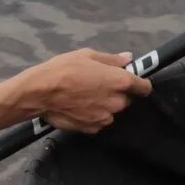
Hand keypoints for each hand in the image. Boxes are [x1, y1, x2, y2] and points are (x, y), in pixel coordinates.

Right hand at [29, 48, 152, 132]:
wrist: (40, 92)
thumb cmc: (64, 69)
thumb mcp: (88, 55)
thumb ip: (112, 59)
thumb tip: (128, 59)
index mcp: (120, 82)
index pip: (144, 87)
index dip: (140, 84)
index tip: (134, 82)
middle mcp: (117, 102)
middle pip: (126, 100)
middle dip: (117, 94)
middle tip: (99, 86)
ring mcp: (105, 118)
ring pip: (112, 111)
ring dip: (105, 105)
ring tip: (86, 97)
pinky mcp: (93, 129)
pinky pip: (99, 121)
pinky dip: (93, 115)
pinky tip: (79, 107)